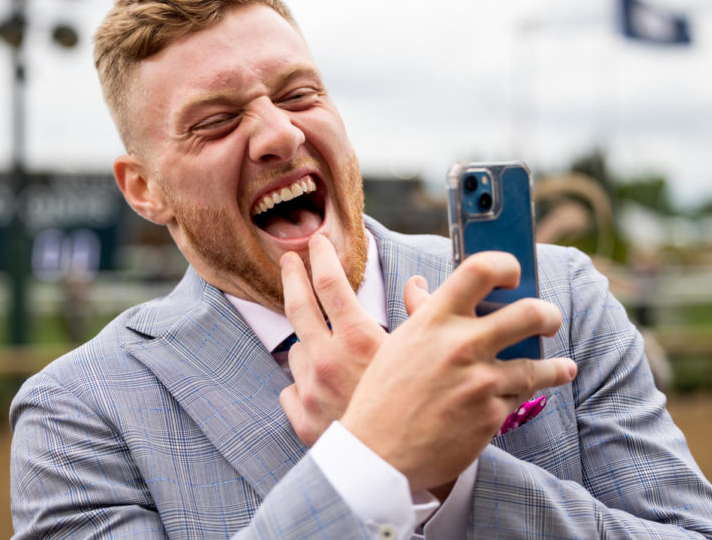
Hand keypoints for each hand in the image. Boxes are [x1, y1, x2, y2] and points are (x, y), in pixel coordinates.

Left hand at [278, 234, 428, 444]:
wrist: (399, 469)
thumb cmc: (420, 411)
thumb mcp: (424, 356)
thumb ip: (421, 314)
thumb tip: (418, 283)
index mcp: (358, 340)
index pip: (329, 282)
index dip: (320, 256)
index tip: (315, 241)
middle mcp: (327, 361)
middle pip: (297, 305)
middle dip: (291, 276)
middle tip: (288, 260)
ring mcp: (310, 391)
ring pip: (297, 353)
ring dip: (309, 346)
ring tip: (328, 353)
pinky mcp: (302, 420)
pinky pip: (292, 390)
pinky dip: (303, 387)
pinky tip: (319, 390)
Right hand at [338, 250, 576, 491]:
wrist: (378, 454)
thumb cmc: (383, 395)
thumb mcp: (400, 344)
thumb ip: (422, 313)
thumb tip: (420, 284)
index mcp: (435, 320)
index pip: (481, 269)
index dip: (506, 265)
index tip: (513, 274)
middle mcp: (461, 345)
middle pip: (529, 313)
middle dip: (548, 315)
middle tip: (548, 320)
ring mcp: (480, 382)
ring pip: (538, 365)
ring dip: (554, 367)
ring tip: (561, 367)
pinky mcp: (490, 416)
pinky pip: (520, 398)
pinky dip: (522, 397)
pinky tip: (528, 395)